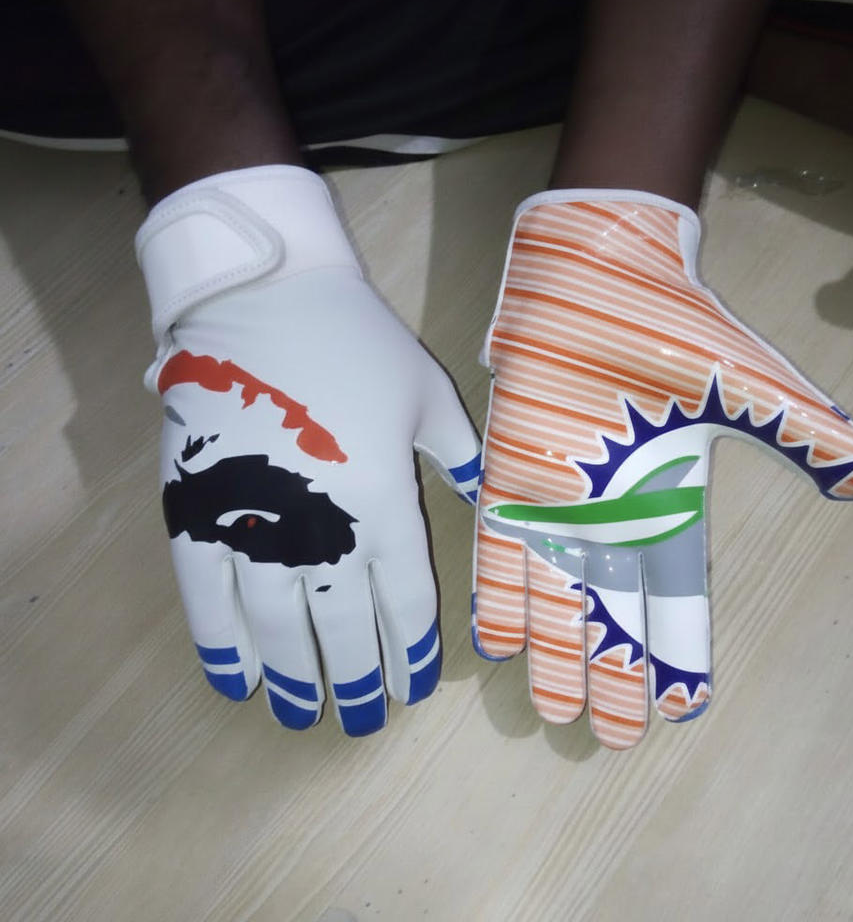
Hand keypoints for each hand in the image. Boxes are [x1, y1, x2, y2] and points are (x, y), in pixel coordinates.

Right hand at [137, 165, 479, 734]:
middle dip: (356, 680)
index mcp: (386, 505)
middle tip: (361, 722)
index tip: (411, 687)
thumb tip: (489, 503)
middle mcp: (323, 531)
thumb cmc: (358, 342)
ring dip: (294, 676)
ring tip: (302, 714)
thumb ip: (462, 460)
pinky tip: (235, 679)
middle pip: (343, 627)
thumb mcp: (430, 397)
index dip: (409, 651)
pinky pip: (207, 598)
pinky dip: (220, 645)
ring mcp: (254, 526)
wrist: (264, 297)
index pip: (404, 601)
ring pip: (279, 627)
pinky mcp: (196, 513)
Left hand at [472, 189, 852, 748]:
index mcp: (671, 498)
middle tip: (608, 736)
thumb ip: (810, 437)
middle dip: (611, 671)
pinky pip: (501, 547)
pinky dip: (500, 595)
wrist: (598, 266)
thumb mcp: (751, 388)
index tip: (679, 708)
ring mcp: (557, 493)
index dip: (679, 652)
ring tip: (554, 710)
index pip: (677, 595)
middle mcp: (611, 509)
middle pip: (612, 611)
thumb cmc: (673, 322)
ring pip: (554, 592)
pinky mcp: (512, 469)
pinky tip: (498, 643)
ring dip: (554, 652)